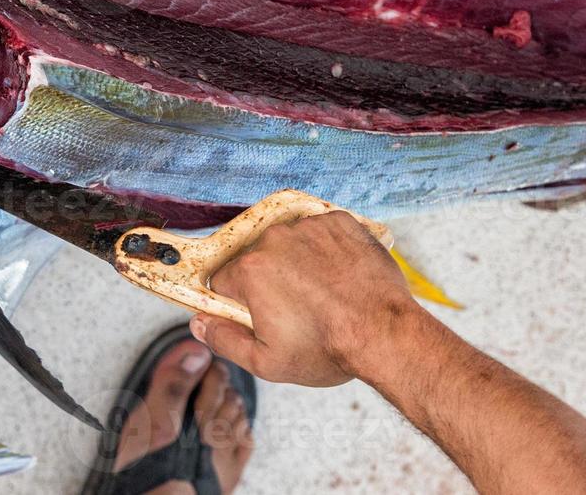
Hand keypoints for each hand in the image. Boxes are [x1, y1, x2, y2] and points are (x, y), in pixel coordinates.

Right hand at [190, 211, 416, 386]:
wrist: (386, 334)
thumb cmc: (329, 348)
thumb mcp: (267, 362)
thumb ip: (225, 340)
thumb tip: (199, 324)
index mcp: (251, 271)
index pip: (226, 281)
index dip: (242, 302)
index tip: (263, 316)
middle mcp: (275, 240)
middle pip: (258, 259)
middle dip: (271, 281)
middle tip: (299, 310)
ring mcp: (310, 227)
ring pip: (291, 243)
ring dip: (300, 262)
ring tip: (324, 293)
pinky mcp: (340, 222)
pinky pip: (323, 231)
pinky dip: (328, 249)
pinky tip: (340, 275)